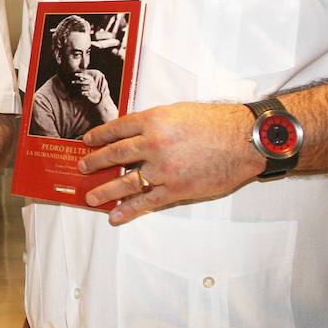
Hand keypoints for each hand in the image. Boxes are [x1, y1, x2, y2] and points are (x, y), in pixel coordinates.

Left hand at [72, 72, 101, 104]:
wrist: (96, 94)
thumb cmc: (90, 86)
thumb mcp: (88, 81)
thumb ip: (84, 78)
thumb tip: (79, 76)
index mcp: (90, 79)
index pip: (85, 75)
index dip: (80, 74)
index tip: (75, 74)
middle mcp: (91, 82)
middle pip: (82, 81)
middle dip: (76, 81)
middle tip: (72, 82)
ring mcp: (90, 88)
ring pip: (82, 87)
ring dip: (78, 88)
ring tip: (77, 88)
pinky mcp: (89, 93)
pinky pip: (82, 92)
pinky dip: (81, 92)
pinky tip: (81, 92)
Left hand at [78, 101, 263, 223]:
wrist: (244, 140)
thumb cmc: (215, 122)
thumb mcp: (178, 112)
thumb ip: (154, 122)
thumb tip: (134, 133)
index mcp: (153, 120)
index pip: (117, 128)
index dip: (99, 136)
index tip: (88, 141)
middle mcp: (153, 143)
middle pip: (116, 154)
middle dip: (95, 162)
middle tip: (83, 167)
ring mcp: (163, 168)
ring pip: (126, 182)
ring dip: (105, 191)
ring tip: (91, 197)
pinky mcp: (176, 189)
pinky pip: (147, 202)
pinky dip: (129, 210)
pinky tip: (115, 215)